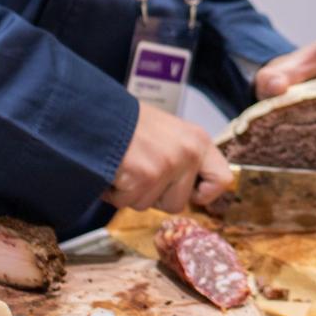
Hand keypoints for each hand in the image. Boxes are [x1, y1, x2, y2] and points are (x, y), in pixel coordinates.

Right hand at [104, 104, 232, 212]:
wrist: (94, 110)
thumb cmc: (127, 122)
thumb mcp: (168, 132)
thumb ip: (183, 157)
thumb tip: (193, 189)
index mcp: (199, 141)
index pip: (222, 180)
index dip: (204, 193)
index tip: (188, 192)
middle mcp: (188, 153)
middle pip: (177, 203)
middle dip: (153, 196)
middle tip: (139, 171)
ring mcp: (167, 165)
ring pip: (148, 205)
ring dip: (130, 193)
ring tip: (124, 165)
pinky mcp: (143, 176)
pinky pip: (126, 202)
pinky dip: (113, 192)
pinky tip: (111, 169)